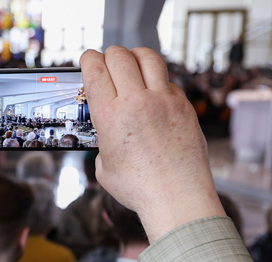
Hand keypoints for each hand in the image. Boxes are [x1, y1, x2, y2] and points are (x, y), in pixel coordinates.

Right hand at [80, 46, 224, 241]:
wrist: (176, 196)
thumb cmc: (138, 188)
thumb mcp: (104, 166)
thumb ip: (105, 141)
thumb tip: (111, 134)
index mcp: (109, 116)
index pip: (95, 70)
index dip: (88, 59)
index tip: (88, 59)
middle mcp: (135, 102)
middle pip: (120, 56)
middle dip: (109, 55)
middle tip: (108, 62)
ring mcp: (163, 100)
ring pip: (148, 58)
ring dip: (136, 55)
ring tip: (132, 61)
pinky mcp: (183, 106)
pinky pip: (168, 81)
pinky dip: (158, 80)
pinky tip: (154, 91)